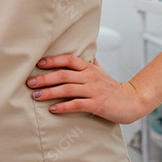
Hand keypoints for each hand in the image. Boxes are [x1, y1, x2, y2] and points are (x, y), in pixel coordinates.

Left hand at [26, 54, 148, 124]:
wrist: (131, 100)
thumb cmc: (113, 87)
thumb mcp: (101, 71)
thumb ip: (90, 62)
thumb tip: (84, 52)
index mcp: (89, 68)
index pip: (68, 60)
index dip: (53, 60)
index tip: (38, 64)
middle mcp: (90, 77)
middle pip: (63, 74)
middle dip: (44, 78)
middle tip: (30, 82)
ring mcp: (93, 90)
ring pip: (67, 89)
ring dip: (49, 92)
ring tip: (35, 95)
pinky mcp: (96, 104)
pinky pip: (76, 104)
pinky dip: (62, 106)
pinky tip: (52, 109)